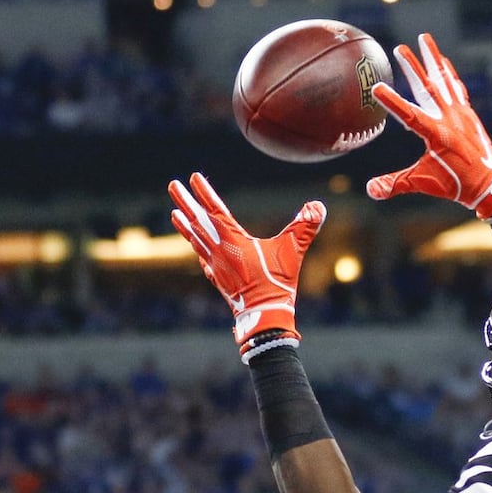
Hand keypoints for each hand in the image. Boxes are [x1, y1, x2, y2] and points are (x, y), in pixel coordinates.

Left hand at [168, 172, 325, 361]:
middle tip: (173, 185)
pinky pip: (202, 258)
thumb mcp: (294, 253)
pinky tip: (195, 246)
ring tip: (175, 213)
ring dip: (185, 224)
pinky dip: (196, 247)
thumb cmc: (277, 283)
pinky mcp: (218, 279)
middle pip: (197, 221)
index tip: (194, 177)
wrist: (263, 315)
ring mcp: (216, 266)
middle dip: (184, 202)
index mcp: (233, 241)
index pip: (215, 210)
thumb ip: (304, 228)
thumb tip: (318, 206)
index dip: (205, 192)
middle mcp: (219, 250)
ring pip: (196, 239)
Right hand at [365, 33, 491, 219]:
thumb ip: (396, 184)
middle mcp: (450, 120)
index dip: (393, 102)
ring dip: (433, 59)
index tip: (377, 88)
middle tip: (399, 48)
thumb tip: (371, 191)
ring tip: (424, 38)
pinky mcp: (467, 112)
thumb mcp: (424, 183)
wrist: (491, 183)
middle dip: (413, 68)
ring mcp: (460, 114)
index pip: (410, 116)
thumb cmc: (456, 184)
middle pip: (427, 89)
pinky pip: (457, 88)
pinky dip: (448, 73)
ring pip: (444, 81)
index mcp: (437, 136)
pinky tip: (442, 60)